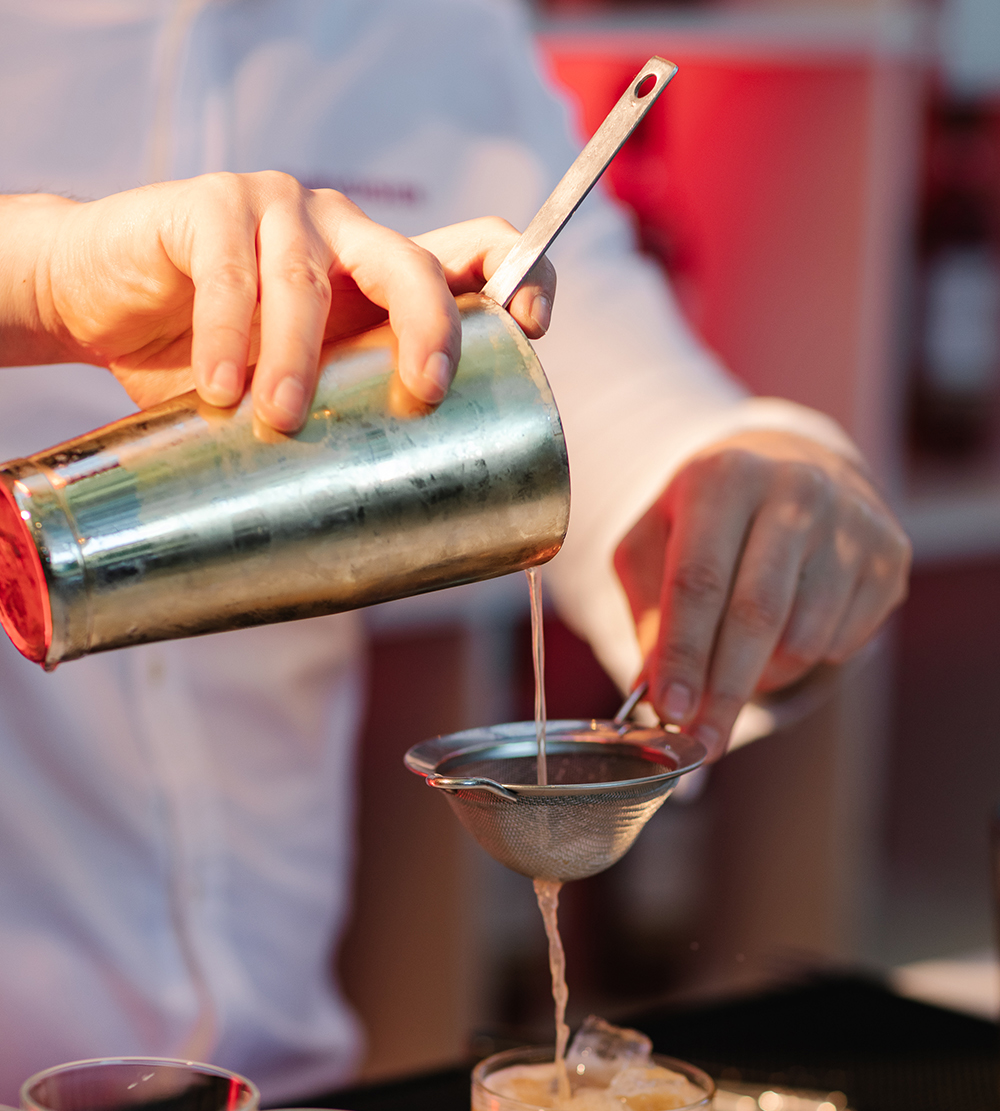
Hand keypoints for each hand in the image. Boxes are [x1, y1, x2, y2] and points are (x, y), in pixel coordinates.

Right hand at [4, 176, 553, 430]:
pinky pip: (228, 269)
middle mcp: (340, 232)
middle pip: (413, 262)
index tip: (533, 328)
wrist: (92, 304)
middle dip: (431, 325)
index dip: (518, 277)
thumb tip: (403, 544)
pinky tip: (217, 387)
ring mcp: (275, 208)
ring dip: (297, 355)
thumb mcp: (288, 393)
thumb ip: (336, 424)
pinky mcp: (205, 207)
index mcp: (376, 274)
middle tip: (422, 390)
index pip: (473, 252)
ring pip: (309, 277)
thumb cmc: (203, 357)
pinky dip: (226, 333)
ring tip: (277, 420)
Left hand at [613, 429, 910, 760]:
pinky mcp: (889, 554)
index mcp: (724, 478)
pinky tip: (791, 626)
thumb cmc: (710, 516)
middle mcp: (794, 490)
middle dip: (725, 693)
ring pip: (804, 639)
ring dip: (764, 677)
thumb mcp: (657, 541)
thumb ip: (649, 610)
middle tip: (702, 745)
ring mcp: (851, 522)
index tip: (671, 710)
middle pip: (757, 615)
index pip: (698, 582)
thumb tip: (654, 688)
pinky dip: (807, 658)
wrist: (797, 464)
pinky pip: (843, 643)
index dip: (683, 654)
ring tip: (742, 662)